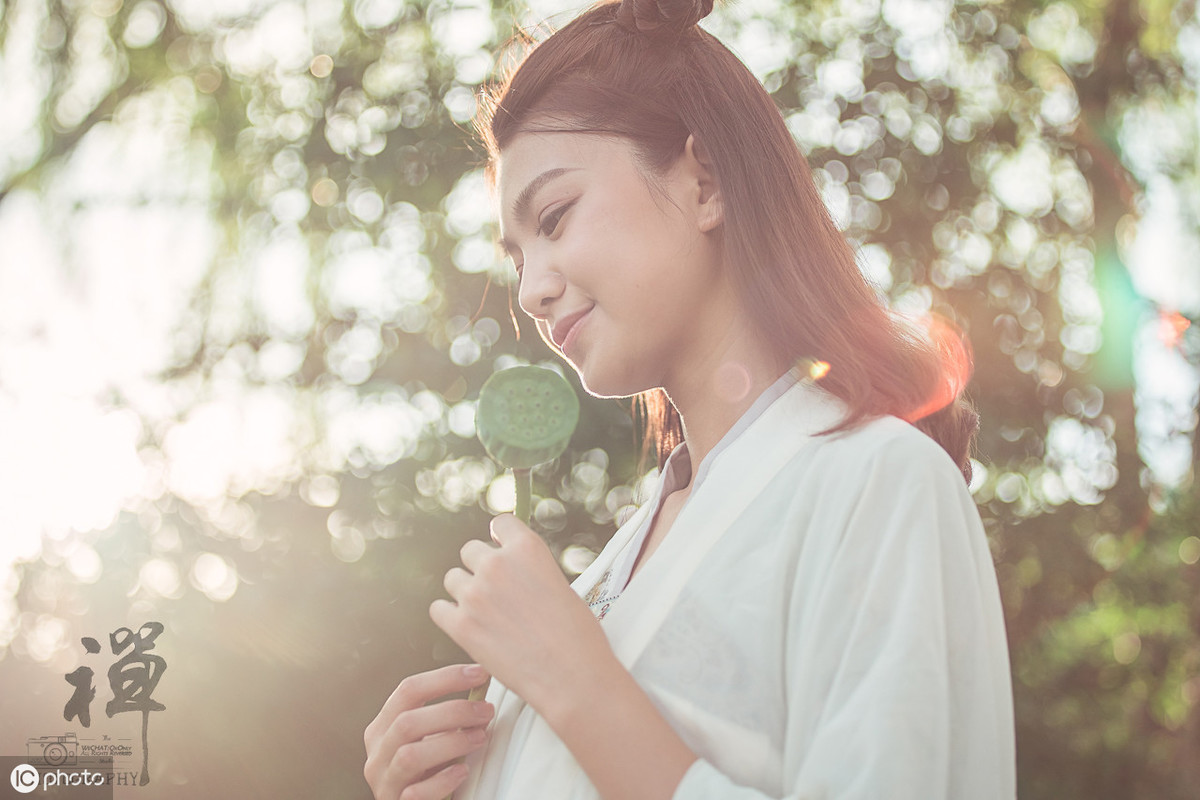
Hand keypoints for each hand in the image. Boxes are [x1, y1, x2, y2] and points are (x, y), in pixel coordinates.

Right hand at [363, 664, 493, 799]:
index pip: (408, 690)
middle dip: (453, 711)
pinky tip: (462, 771)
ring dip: (451, 743)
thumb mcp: (428, 740)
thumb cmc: (426, 772)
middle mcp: (377, 754)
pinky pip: (415, 794)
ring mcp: (384, 783)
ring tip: (480, 738)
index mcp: (383, 728)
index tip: (479, 673)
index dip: (445, 678)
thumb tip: (480, 691)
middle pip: (407, 722)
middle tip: (485, 710)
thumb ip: (443, 719)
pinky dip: (442, 780)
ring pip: (409, 756)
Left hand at [430, 514, 614, 712]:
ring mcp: (475, 594)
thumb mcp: (560, 584)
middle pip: (470, 551)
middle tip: (496, 593)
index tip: (502, 551)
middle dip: (481, 568)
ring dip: (465, 592)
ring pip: (453, 579)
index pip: (500, 523)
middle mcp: (497, 564)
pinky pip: (438, 609)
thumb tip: (514, 572)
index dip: (501, 539)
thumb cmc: (577, 636)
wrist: (572, 676)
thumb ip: (530, 570)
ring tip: (485, 614)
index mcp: (527, 548)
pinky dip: (450, 617)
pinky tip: (467, 627)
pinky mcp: (460, 626)